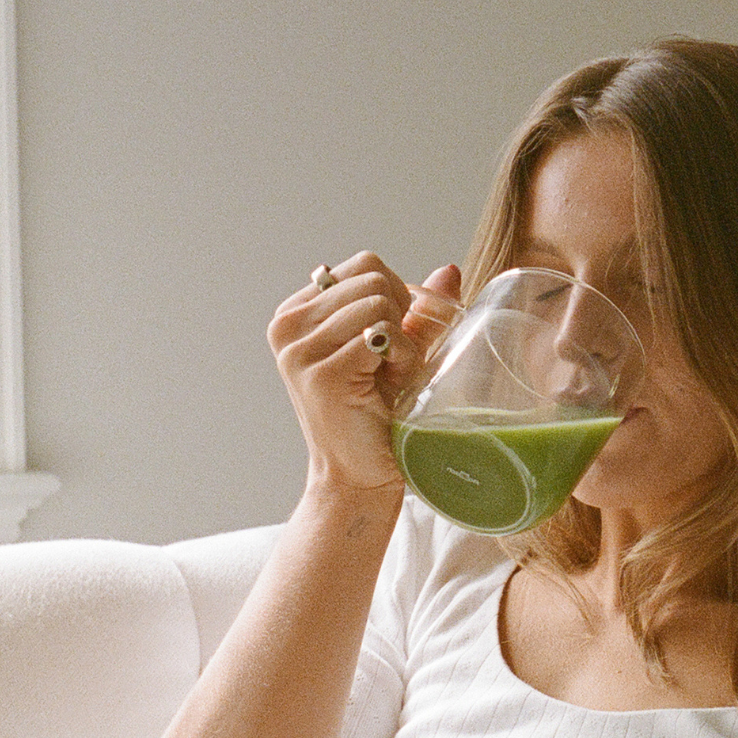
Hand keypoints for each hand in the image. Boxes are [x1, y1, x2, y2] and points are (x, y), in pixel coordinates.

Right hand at [267, 254, 461, 493]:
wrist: (360, 473)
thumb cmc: (376, 412)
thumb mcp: (395, 350)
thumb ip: (417, 310)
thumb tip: (450, 271)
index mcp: (298, 311)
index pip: (364, 264)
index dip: (396, 295)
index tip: (390, 340)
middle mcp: (288, 325)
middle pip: (373, 276)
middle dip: (400, 316)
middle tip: (392, 362)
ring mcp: (299, 349)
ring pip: (378, 301)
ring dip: (401, 340)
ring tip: (389, 375)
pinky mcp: (320, 373)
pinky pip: (380, 333)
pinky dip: (400, 356)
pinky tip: (390, 383)